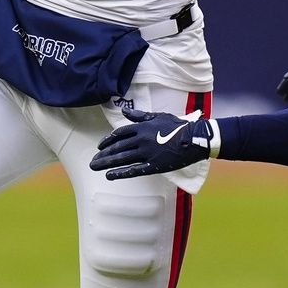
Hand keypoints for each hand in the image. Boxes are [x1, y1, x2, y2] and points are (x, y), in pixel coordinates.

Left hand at [91, 107, 214, 179]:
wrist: (194, 138)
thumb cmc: (178, 126)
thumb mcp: (158, 116)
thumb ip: (140, 116)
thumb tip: (124, 111)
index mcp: (142, 127)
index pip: (120, 133)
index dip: (108, 140)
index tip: (100, 146)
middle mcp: (141, 140)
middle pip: (118, 147)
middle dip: (103, 154)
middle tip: (92, 161)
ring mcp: (147, 153)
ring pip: (122, 158)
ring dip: (107, 163)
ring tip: (95, 167)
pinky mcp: (154, 165)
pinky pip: (134, 170)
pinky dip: (121, 173)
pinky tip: (109, 175)